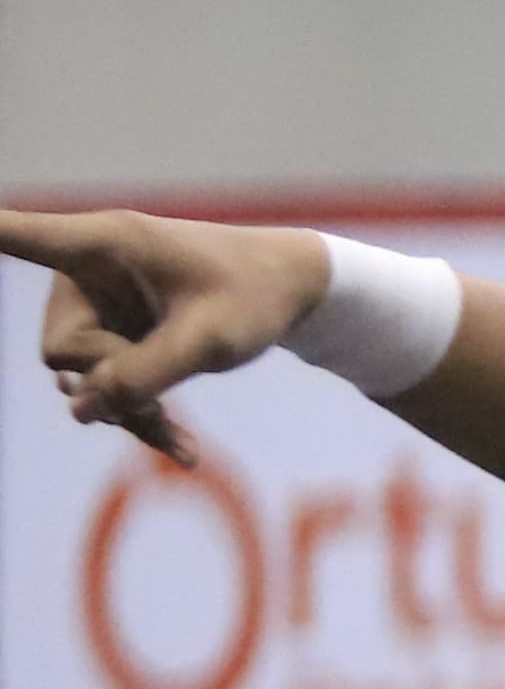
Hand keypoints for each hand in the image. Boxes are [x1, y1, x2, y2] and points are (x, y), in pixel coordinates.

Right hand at [0, 210, 334, 464]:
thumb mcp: (211, 342)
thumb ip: (143, 377)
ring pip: (74, 378)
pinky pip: (98, 388)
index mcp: (103, 244)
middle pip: (57, 349)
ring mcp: (95, 307)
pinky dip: (136, 418)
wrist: (293, 293)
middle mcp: (86, 272)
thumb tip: (78, 412)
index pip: (14, 235)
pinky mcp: (113, 336)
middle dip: (109, 376)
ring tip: (179, 429)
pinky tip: (183, 453)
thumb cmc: (256, 297)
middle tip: (170, 375)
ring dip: (124, 407)